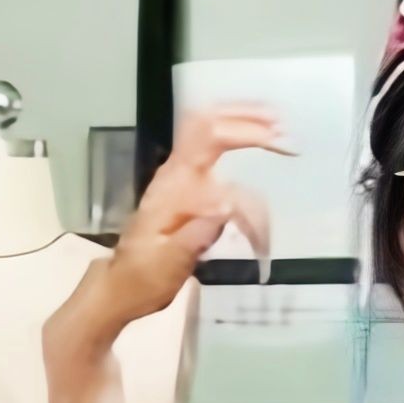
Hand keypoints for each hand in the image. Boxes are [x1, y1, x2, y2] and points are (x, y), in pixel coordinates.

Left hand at [96, 108, 286, 324]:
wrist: (122, 286)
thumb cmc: (143, 277)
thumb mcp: (169, 262)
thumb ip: (197, 233)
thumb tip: (228, 206)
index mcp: (173, 186)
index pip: (210, 141)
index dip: (247, 135)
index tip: (281, 144)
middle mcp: (176, 172)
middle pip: (208, 123)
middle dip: (245, 116)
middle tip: (281, 123)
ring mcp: (180, 178)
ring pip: (208, 131)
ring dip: (241, 122)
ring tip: (276, 126)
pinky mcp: (186, 188)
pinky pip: (211, 151)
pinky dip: (235, 140)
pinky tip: (257, 140)